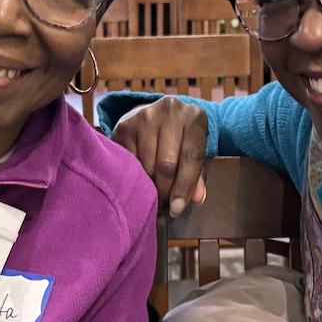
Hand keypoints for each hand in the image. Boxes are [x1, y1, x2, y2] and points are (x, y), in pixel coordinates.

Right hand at [111, 96, 209, 216]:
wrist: (155, 115)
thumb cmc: (180, 139)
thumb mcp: (193, 151)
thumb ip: (197, 175)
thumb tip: (195, 199)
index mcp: (194, 118)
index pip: (191, 157)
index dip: (184, 187)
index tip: (176, 210)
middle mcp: (170, 112)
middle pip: (166, 164)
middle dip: (165, 192)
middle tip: (163, 208)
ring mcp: (144, 116)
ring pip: (145, 166)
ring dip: (148, 188)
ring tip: (152, 198)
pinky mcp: (124, 125)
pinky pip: (128, 162)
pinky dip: (133, 177)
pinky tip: (138, 182)